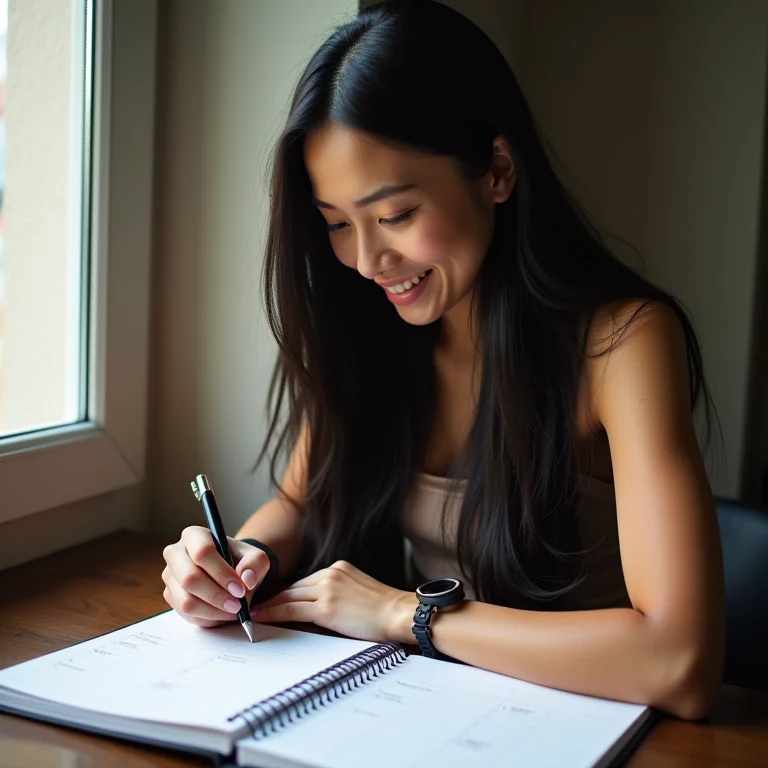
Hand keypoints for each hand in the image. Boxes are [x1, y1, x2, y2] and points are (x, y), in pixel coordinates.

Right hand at [162, 526, 271, 626]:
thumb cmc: (240, 562)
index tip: (240, 589)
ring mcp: (170, 576)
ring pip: (186, 601)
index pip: (203, 552)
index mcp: (194, 535)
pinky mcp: (170, 596)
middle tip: (237, 605)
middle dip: (217, 596)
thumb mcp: (256, 558)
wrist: (231, 574)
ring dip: (213, 611)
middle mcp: (175, 553)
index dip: (222, 573)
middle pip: (190, 578)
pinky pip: (186, 614)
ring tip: (232, 610)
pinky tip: (222, 612)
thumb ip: (256, 564)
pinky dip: (207, 618)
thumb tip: (246, 578)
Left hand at [252, 560, 415, 643]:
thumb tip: (315, 608)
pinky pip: (292, 610)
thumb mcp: (359, 591)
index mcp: (339, 568)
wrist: (400, 613)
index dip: (287, 592)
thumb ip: (338, 592)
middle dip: (273, 597)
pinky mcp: (326, 607)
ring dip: (269, 606)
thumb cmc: (385, 610)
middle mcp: (330, 574)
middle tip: (255, 605)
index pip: (305, 581)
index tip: (273, 600)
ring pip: (289, 597)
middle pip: (294, 587)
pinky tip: (261, 618)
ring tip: (254, 613)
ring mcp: (327, 589)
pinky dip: (273, 614)